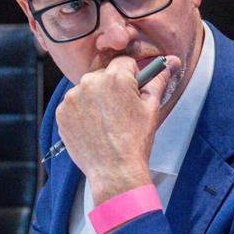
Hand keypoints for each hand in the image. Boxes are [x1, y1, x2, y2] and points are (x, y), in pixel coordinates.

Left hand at [55, 55, 179, 203]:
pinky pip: (74, 104)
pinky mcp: (62, 112)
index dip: (131, 76)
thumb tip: (172, 62)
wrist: (114, 171)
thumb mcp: (151, 108)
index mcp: (115, 77)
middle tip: (120, 110)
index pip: (124, 62)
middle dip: (112, 87)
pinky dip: (82, 112)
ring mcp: (72, 97)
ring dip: (95, 99)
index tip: (132, 91)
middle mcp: (90, 82)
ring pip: (87, 89)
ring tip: (106, 122)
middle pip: (104, 74)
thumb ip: (159, 80)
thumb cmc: (135, 141)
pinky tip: (93, 127)